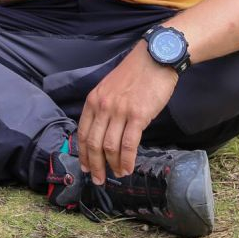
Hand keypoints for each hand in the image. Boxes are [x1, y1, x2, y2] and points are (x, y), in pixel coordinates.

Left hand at [76, 43, 178, 184]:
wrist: (155, 58)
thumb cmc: (135, 74)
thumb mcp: (110, 88)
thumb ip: (104, 108)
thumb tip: (104, 133)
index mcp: (94, 100)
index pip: (83, 132)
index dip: (84, 153)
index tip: (86, 166)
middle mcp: (103, 106)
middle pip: (93, 143)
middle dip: (94, 165)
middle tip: (98, 179)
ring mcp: (119, 111)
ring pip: (110, 146)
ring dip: (111, 165)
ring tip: (117, 175)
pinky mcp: (138, 115)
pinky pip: (128, 144)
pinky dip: (126, 160)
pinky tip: (128, 168)